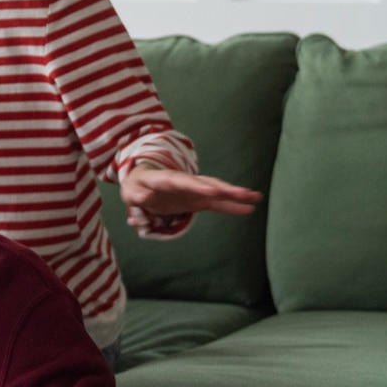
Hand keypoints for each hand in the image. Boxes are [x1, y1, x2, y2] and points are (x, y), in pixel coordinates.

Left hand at [120, 164, 261, 221]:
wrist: (141, 183)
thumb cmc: (135, 187)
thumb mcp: (130, 192)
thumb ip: (137, 195)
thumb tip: (144, 198)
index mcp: (165, 179)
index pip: (181, 181)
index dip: (196, 185)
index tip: (213, 191)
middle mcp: (183, 182)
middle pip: (205, 184)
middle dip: (224, 189)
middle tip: (244, 193)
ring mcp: (193, 190)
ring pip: (216, 191)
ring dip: (234, 194)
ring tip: (255, 197)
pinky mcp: (198, 199)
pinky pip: (217, 203)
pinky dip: (231, 206)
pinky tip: (249, 208)